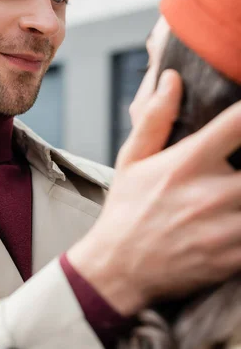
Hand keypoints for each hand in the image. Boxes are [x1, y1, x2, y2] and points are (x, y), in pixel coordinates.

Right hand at [68, 70, 240, 314]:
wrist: (119, 269)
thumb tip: (172, 79)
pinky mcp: (234, 256)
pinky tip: (236, 216)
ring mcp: (227, 227)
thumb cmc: (126, 210)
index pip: (239, 123)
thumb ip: (155, 118)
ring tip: (238, 187)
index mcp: (188, 163)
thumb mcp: (131, 159)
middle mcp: (212, 192)